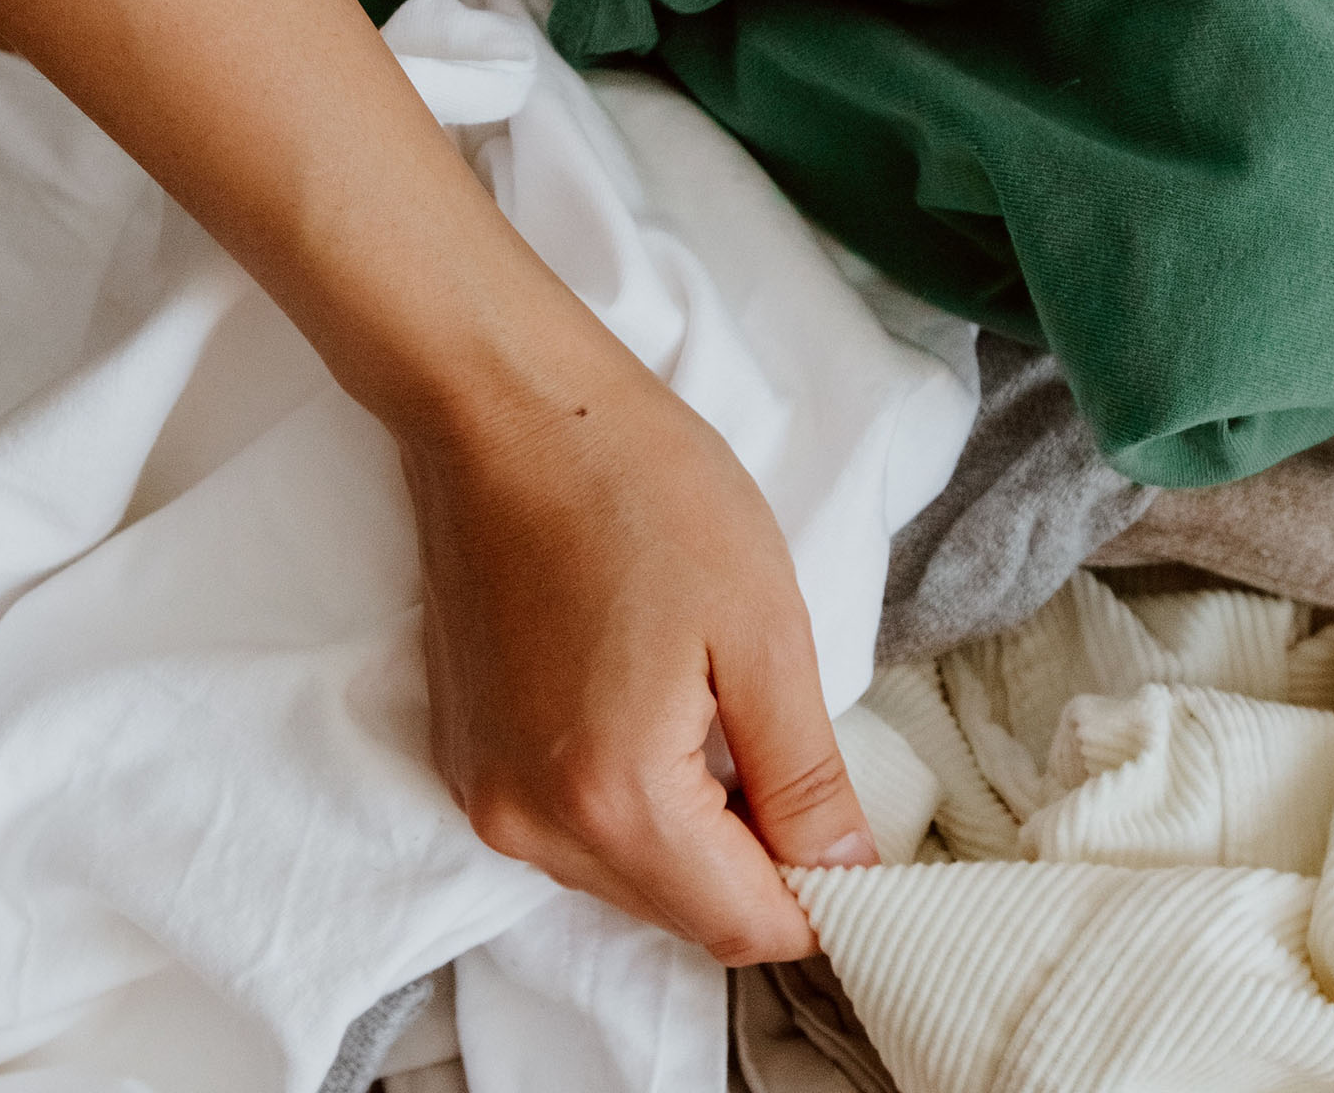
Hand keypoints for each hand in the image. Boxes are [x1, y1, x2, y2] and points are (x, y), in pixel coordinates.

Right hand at [404, 344, 877, 966]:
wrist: (506, 408)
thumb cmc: (642, 491)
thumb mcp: (763, 631)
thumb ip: (805, 776)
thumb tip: (848, 876)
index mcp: (611, 802)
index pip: (742, 926)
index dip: (822, 903)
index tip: (870, 852)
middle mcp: (529, 825)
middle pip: (681, 913)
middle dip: (759, 870)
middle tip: (812, 774)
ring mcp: (484, 793)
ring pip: (624, 877)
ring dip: (696, 839)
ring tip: (732, 726)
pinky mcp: (464, 757)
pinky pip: (570, 829)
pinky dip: (632, 805)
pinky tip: (661, 713)